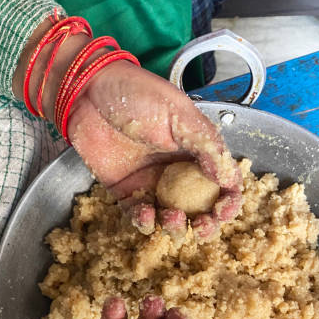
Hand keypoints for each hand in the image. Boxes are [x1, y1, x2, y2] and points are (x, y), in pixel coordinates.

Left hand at [68, 61, 241, 239]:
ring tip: (173, 218)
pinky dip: (145, 222)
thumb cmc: (138, 94)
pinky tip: (147, 215)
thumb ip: (206, 146)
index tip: (225, 210)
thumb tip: (227, 178)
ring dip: (177, 227)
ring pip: (172, 218)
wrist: (89, 91)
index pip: (223, 183)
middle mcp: (178, 173)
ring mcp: (152, 184)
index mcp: (197, 153)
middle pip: (201, 208)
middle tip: (202, 226)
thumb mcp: (180, 115)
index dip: (229, 201)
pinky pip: (139, 216)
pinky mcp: (126, 191)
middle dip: (206, 224)